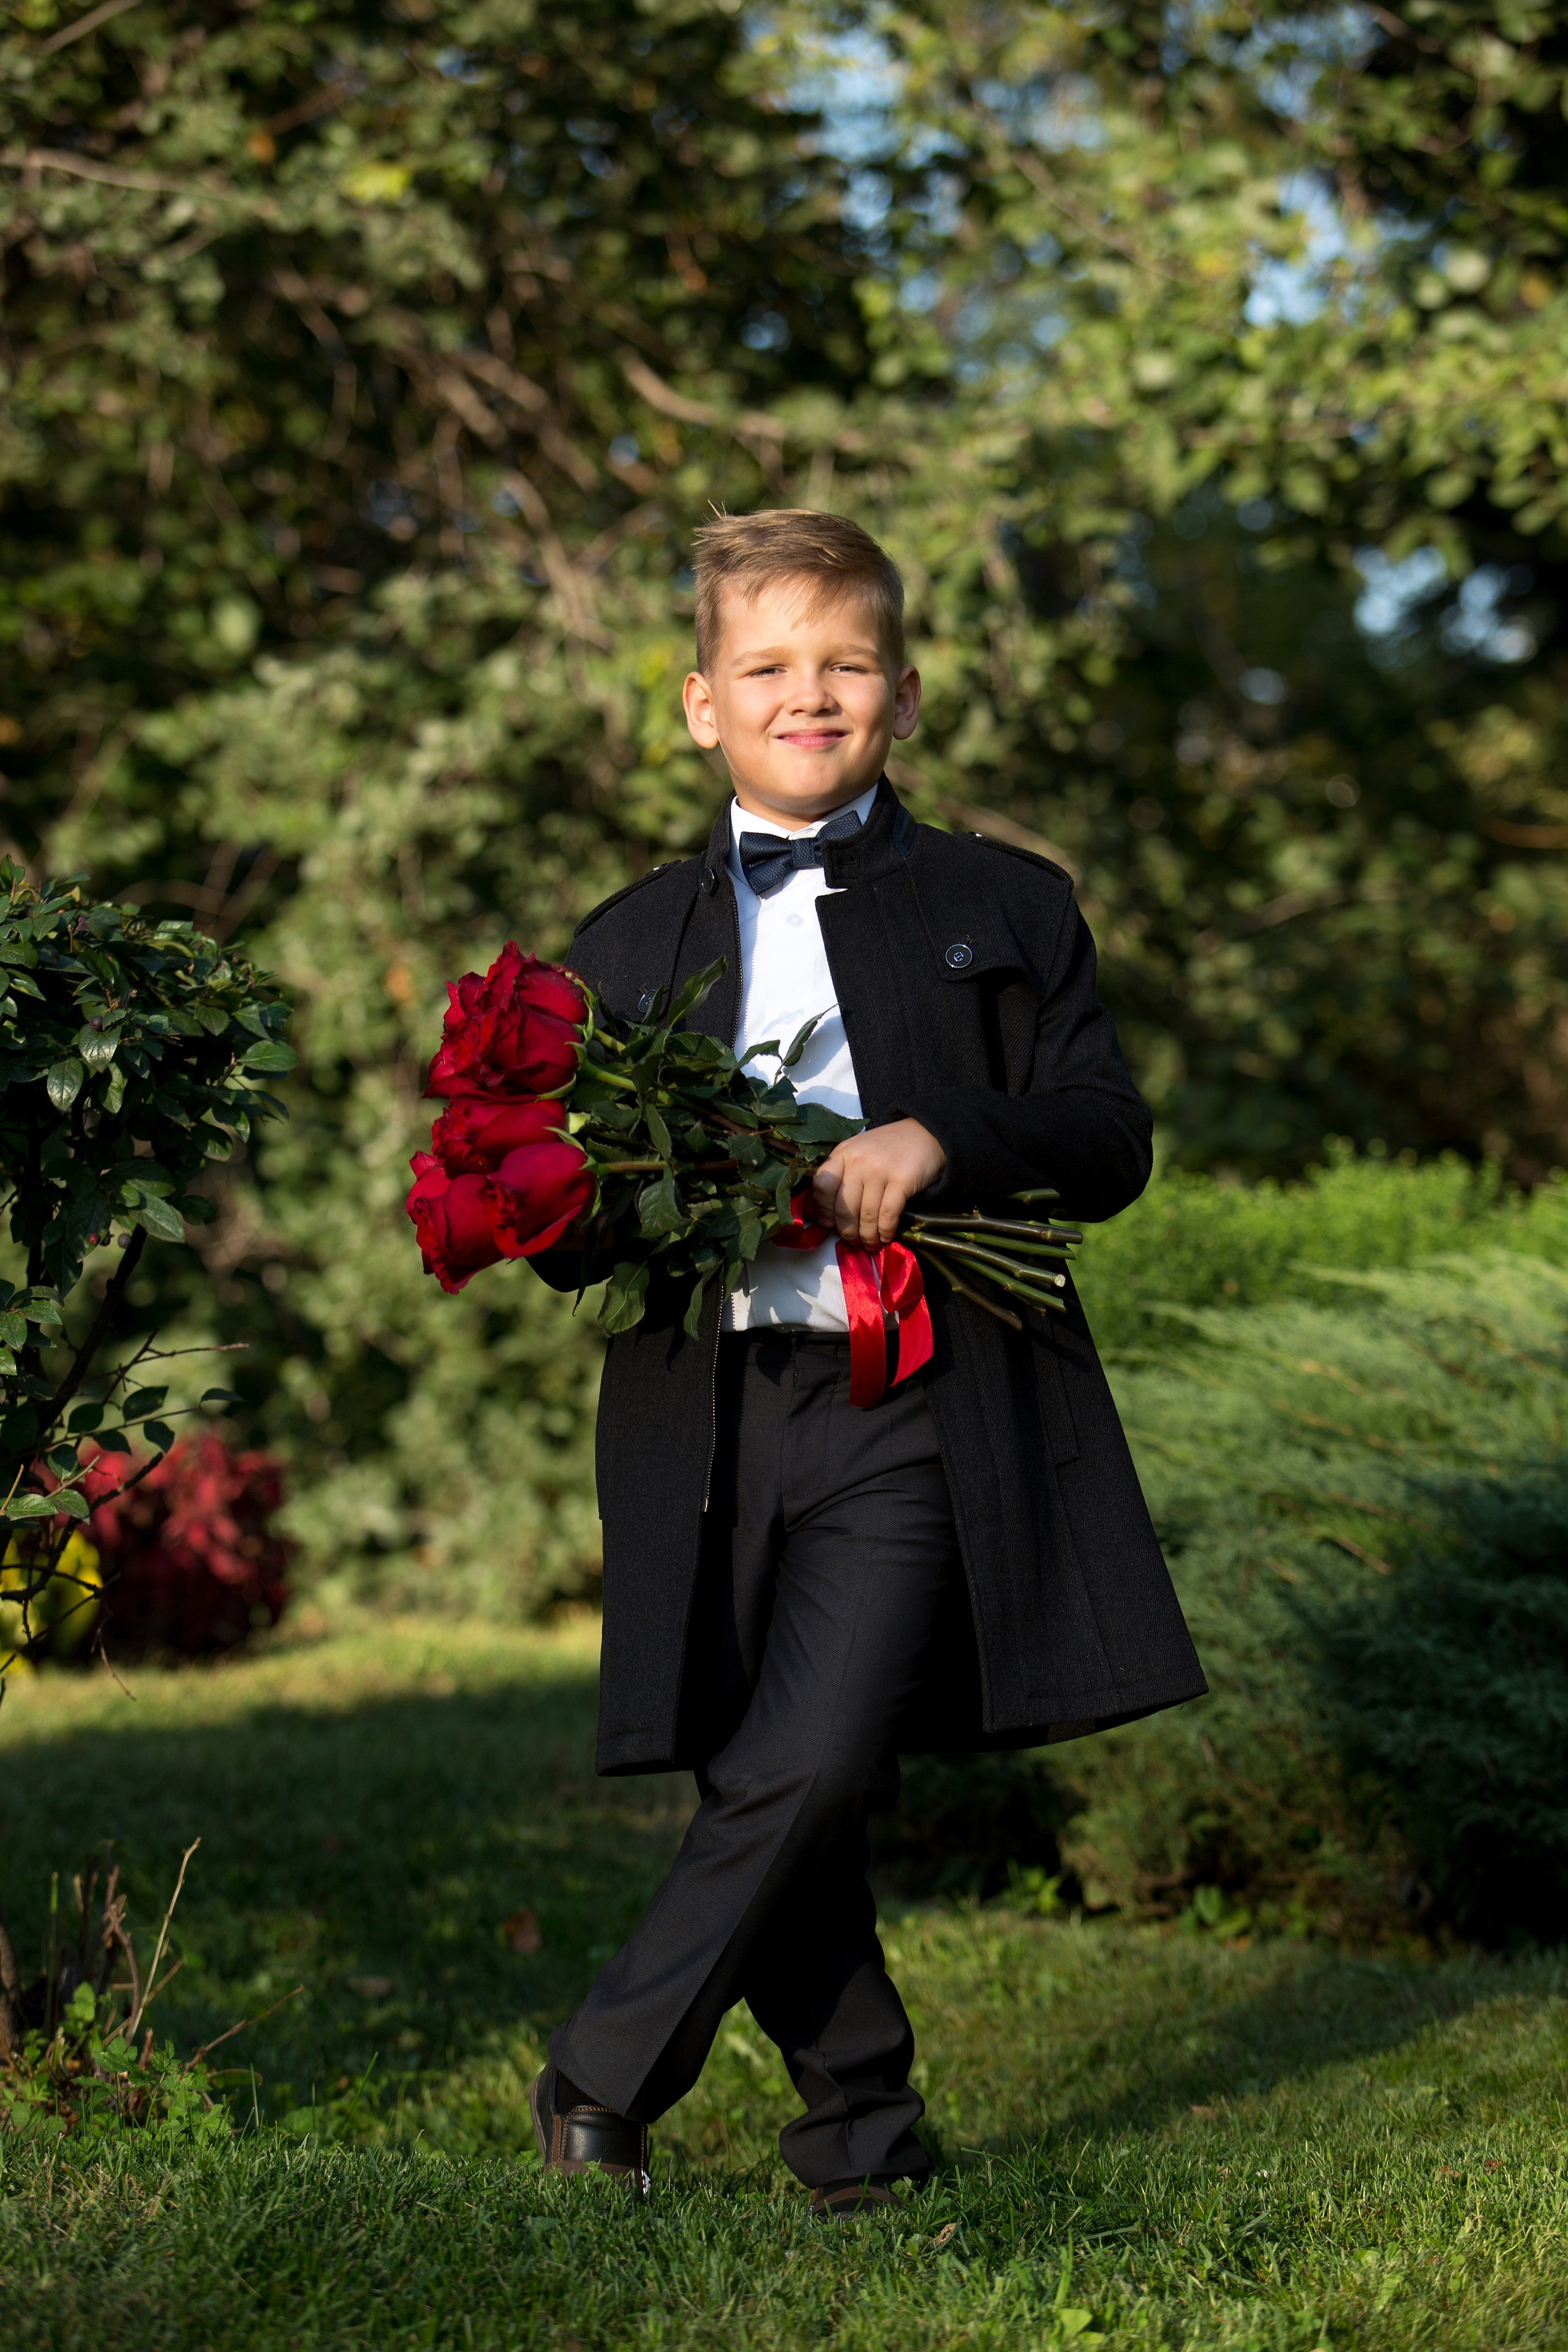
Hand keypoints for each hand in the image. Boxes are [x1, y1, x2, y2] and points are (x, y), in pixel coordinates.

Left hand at [812, 1118, 946, 1246]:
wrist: (925, 1133)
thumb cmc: (889, 1148)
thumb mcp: (859, 1152)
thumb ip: (844, 1176)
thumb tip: (832, 1218)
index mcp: (843, 1153)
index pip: (822, 1186)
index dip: (824, 1210)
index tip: (830, 1225)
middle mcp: (858, 1161)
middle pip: (844, 1207)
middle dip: (848, 1232)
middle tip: (854, 1241)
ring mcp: (880, 1170)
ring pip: (866, 1216)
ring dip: (868, 1237)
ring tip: (871, 1244)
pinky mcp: (902, 1180)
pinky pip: (888, 1215)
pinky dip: (885, 1231)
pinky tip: (886, 1237)